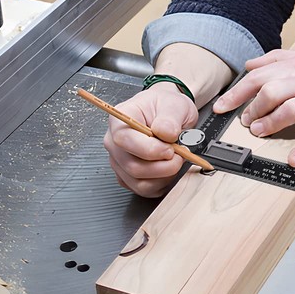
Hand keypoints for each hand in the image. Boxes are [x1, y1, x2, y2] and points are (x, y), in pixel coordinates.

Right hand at [103, 82, 197, 197]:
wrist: (168, 113)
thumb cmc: (165, 106)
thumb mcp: (174, 104)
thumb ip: (170, 118)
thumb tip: (166, 134)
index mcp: (119, 120)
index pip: (124, 140)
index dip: (150, 149)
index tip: (170, 148)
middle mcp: (114, 142)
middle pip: (132, 166)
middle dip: (162, 166)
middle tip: (180, 154)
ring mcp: (119, 161)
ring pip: (139, 182)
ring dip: (164, 175)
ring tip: (176, 159)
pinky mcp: (128, 176)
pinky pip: (144, 189)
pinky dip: (161, 183)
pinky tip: (168, 168)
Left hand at [213, 47, 294, 167]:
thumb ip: (281, 59)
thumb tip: (251, 64)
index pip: (260, 75)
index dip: (237, 92)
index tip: (221, 106)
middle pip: (271, 89)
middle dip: (252, 108)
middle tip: (244, 122)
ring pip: (292, 108)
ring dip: (271, 123)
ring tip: (260, 133)